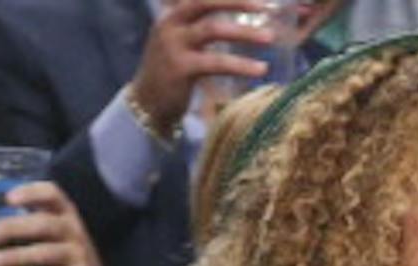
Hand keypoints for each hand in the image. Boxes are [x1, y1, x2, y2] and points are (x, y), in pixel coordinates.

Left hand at [0, 182, 108, 265]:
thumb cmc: (63, 251)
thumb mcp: (54, 230)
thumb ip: (29, 220)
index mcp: (66, 213)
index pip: (52, 194)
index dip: (31, 194)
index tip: (8, 199)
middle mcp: (74, 230)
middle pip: (43, 224)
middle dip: (13, 228)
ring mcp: (79, 254)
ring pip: (44, 253)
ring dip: (15, 256)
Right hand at [130, 0, 274, 131]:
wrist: (147, 103)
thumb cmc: (173, 71)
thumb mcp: (183, 42)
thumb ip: (204, 28)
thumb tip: (244, 25)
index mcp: (174, 14)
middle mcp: (171, 23)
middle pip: (206, 2)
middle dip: (237, 2)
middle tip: (265, 6)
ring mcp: (173, 44)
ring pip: (213, 30)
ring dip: (244, 33)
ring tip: (270, 38)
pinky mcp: (180, 68)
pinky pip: (216, 62)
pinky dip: (241, 64)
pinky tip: (260, 69)